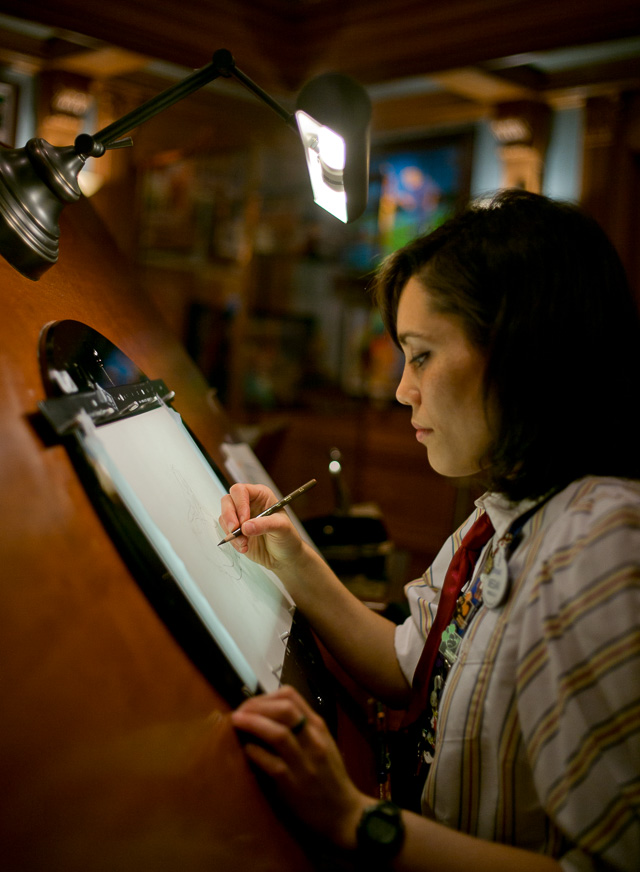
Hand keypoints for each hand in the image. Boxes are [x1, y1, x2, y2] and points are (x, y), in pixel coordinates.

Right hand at [219, 483, 304, 571]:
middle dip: (229, 517)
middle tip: (235, 531)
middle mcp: (248, 503)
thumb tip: (246, 526)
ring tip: (245, 543)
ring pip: (224, 517)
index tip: (244, 521)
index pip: (241, 491)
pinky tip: (245, 547)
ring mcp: (240, 517)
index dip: (240, 504)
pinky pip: (226, 532)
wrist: (284, 557)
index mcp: (260, 495)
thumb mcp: (282, 528)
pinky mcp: (235, 531)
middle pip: (227, 501)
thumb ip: (265, 525)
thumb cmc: (287, 537)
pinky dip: (233, 541)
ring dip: (232, 532)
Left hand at [231, 685, 370, 850]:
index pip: (291, 696)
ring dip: (253, 724)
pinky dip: (255, 752)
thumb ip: (300, 727)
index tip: (250, 704)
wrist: (343, 812)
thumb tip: (266, 713)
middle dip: (256, 706)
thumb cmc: (328, 775)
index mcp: (318, 727)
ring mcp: (305, 762)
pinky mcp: (294, 784)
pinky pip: (271, 763)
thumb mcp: (320, 743)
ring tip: (236, 722)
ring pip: (278, 734)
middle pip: (284, 709)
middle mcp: (313, 740)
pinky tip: (246, 749)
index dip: (265, 696)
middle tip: (238, 712)